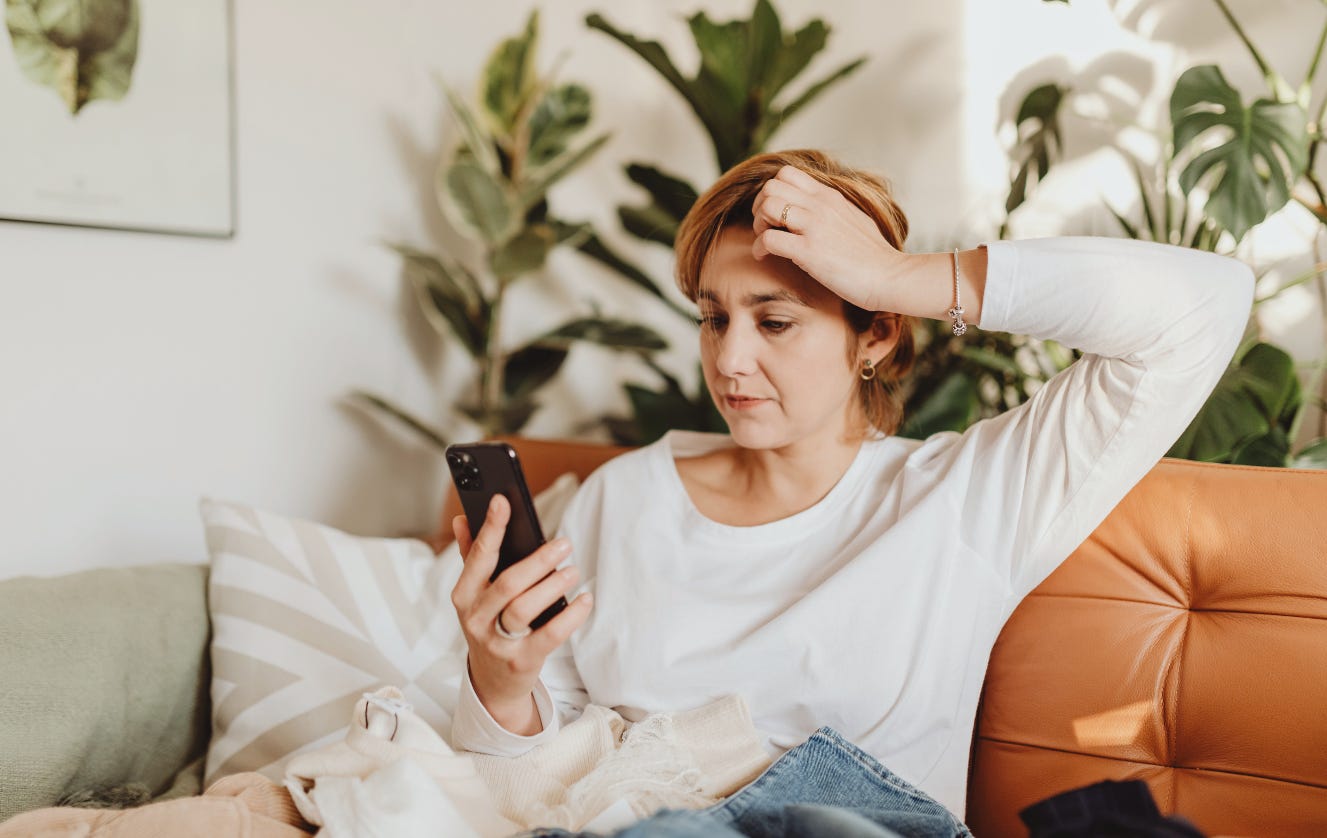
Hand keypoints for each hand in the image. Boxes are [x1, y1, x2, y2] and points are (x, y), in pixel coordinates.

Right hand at [449, 495, 592, 732]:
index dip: (491, 528)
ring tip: (573, 571)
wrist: (493, 683)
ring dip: (552, 586)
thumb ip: (471, 557)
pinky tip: (585, 600)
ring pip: (524, 609)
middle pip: (508, 584)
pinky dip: (570, 616)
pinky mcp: (521, 661)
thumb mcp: (475, 595)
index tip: (503, 501)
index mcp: (464, 596)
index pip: (478, 556)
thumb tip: (463, 518)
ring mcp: (497, 642)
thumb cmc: (489, 626)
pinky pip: (549, 636)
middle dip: (538, 560)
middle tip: (564, 543)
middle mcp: (476, 618)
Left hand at [751, 165, 905, 310]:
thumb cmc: (873, 256)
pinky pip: (768, 239)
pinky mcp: (809, 252)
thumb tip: (815, 211)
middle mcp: (820, 206)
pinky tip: (765, 258)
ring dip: (758, 225)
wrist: (890, 276)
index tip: (775, 214)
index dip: (772, 191)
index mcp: (830, 196)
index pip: (787, 174)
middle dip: (760, 207)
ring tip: (766, 242)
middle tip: (766, 227)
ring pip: (767, 206)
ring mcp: (814, 227)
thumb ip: (832, 211)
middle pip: (771, 186)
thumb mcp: (853, 220)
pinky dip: (759, 249)